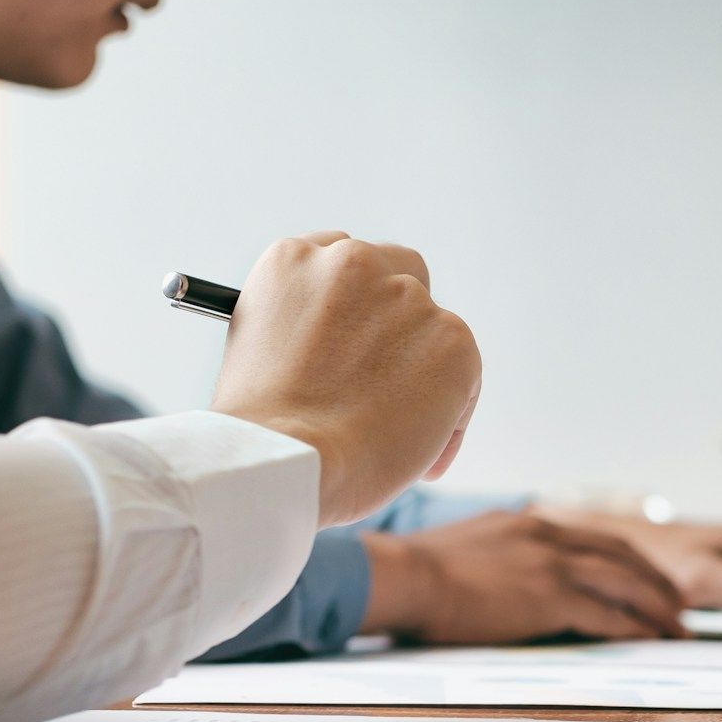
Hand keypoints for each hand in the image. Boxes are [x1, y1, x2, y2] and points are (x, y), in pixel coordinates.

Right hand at [209, 231, 480, 526]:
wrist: (287, 461)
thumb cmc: (263, 431)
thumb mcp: (256, 351)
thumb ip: (303, 326)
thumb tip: (343, 346)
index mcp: (295, 260)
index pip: (343, 260)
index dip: (356, 305)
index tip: (357, 340)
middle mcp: (353, 263)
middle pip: (401, 274)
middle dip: (399, 322)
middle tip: (388, 379)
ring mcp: (406, 298)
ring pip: (434, 330)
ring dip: (423, 373)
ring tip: (392, 432)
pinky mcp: (452, 338)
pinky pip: (465, 373)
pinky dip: (451, 413)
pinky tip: (418, 449)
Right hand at [360, 511, 688, 644]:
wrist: (403, 576)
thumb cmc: (415, 573)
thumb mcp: (463, 549)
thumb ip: (494, 557)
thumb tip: (499, 580)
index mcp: (527, 523)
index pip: (592, 538)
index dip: (626, 558)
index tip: (644, 574)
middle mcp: (547, 536)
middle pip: (622, 554)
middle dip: (655, 579)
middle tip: (676, 602)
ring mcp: (552, 564)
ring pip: (625, 582)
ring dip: (657, 606)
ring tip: (677, 625)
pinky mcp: (550, 596)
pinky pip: (609, 614)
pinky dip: (635, 626)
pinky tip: (650, 637)